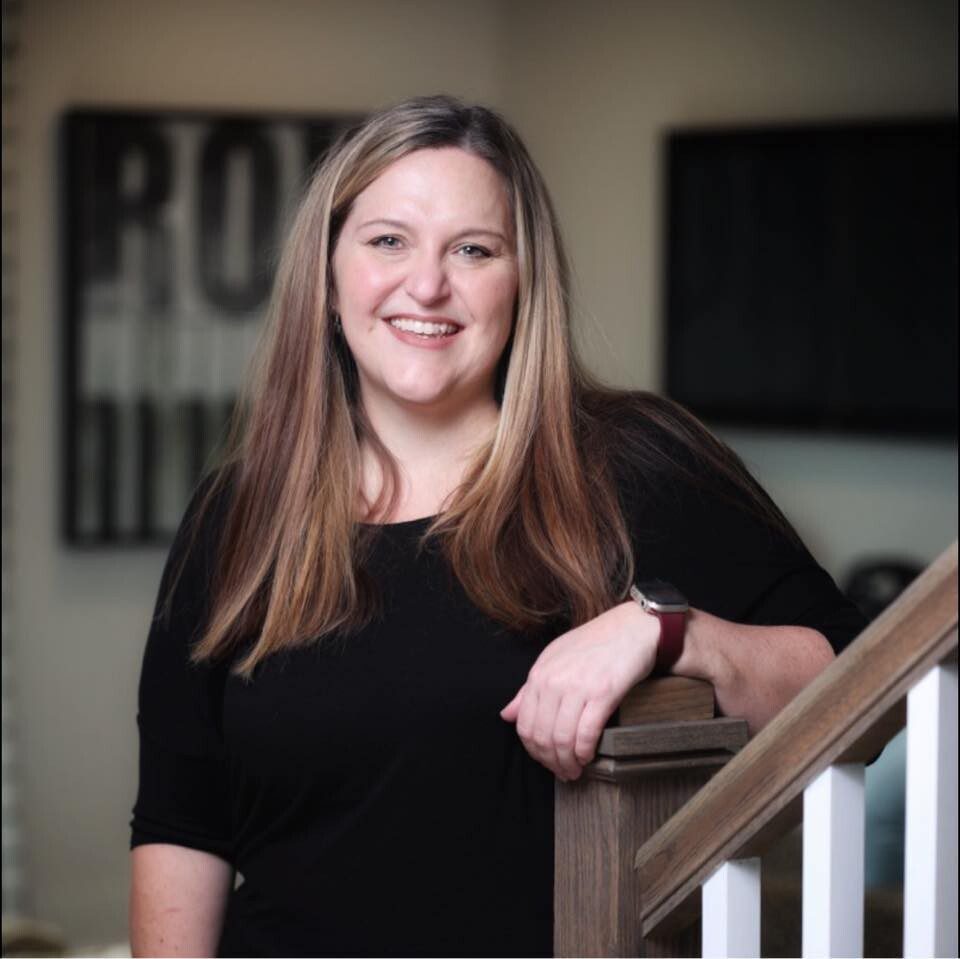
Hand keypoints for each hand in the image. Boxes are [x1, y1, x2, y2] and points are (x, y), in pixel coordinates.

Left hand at [500, 601, 658, 780]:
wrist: (631, 628)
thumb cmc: (593, 643)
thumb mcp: (554, 659)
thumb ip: (529, 690)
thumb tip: (506, 715)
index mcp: (539, 674)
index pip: (524, 725)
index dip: (533, 751)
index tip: (545, 760)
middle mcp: (554, 681)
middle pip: (542, 736)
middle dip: (551, 762)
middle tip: (562, 772)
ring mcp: (578, 687)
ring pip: (562, 739)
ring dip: (568, 763)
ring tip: (575, 770)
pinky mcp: (603, 694)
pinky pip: (586, 734)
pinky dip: (584, 752)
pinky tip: (588, 756)